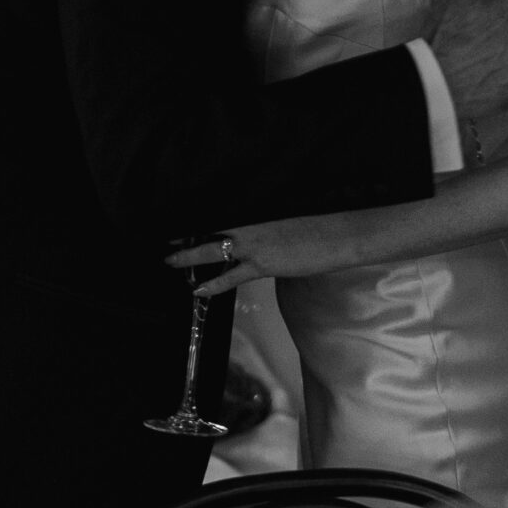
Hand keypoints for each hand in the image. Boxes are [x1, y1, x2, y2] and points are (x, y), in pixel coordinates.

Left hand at [169, 214, 371, 295]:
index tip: (185, 228)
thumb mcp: (293, 227)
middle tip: (166, 243)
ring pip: (214, 248)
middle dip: (188, 238)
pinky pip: (232, 274)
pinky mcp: (264, 262)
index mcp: (260, 217)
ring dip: (190, 256)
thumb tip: (268, 242)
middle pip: (212, 231)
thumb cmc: (323, 231)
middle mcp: (254, 226)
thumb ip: (274, 233)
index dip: (202, 226)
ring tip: (170, 260)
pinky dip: (213, 282)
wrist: (341, 235)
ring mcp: (257, 243)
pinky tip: (197, 290)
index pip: (224, 220)